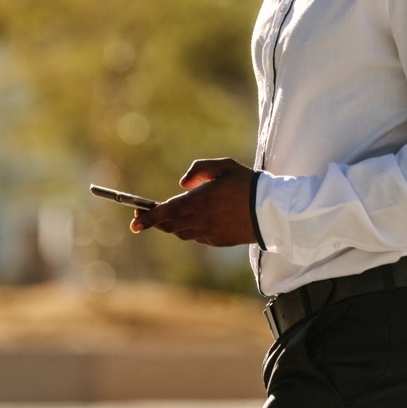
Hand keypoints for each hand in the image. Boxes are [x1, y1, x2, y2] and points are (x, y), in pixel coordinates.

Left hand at [130, 158, 257, 247]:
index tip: (133, 222)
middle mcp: (201, 220)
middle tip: (144, 215)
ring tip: (170, 216)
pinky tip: (195, 221)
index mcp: (200, 201)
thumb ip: (199, 169)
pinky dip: (190, 229)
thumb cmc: (248, 184)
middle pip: (169, 225)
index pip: (166, 212)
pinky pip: (196, 237)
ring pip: (181, 232)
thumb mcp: (225, 166)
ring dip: (172, 225)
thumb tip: (182, 185)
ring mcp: (209, 233)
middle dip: (155, 221)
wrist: (273, 211)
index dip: (147, 218)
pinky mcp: (218, 241)